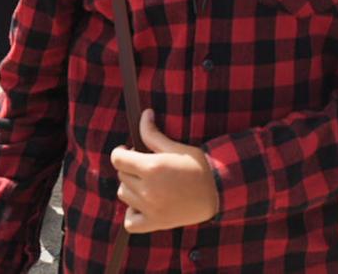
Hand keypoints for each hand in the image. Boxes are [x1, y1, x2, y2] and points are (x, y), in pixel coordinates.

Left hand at [110, 109, 219, 233]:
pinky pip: (130, 222)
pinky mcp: (156, 222)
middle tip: (143, 164)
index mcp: (152, 167)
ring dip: (130, 186)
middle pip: (121, 176)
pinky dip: (131, 213)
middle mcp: (148, 189)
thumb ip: (154, 134)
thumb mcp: (176, 147)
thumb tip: (145, 115)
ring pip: (124, 195)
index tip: (126, 150)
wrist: (219, 189)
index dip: (120, 152)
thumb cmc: (199, 165)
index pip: (118, 159)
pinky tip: (141, 204)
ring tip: (145, 182)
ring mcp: (150, 208)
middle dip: (129, 167)